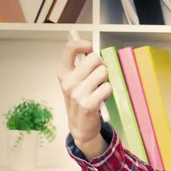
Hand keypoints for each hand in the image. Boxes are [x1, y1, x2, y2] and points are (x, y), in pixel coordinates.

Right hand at [56, 39, 111, 158]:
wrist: (80, 126)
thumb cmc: (80, 100)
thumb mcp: (75, 82)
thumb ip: (81, 67)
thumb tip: (92, 50)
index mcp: (63, 73)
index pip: (70, 48)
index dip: (83, 44)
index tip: (90, 48)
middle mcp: (68, 81)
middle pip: (94, 59)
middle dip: (101, 65)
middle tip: (100, 76)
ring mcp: (77, 93)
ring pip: (103, 72)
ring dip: (105, 80)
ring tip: (99, 90)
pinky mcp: (88, 104)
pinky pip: (107, 88)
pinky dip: (108, 92)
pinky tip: (101, 99)